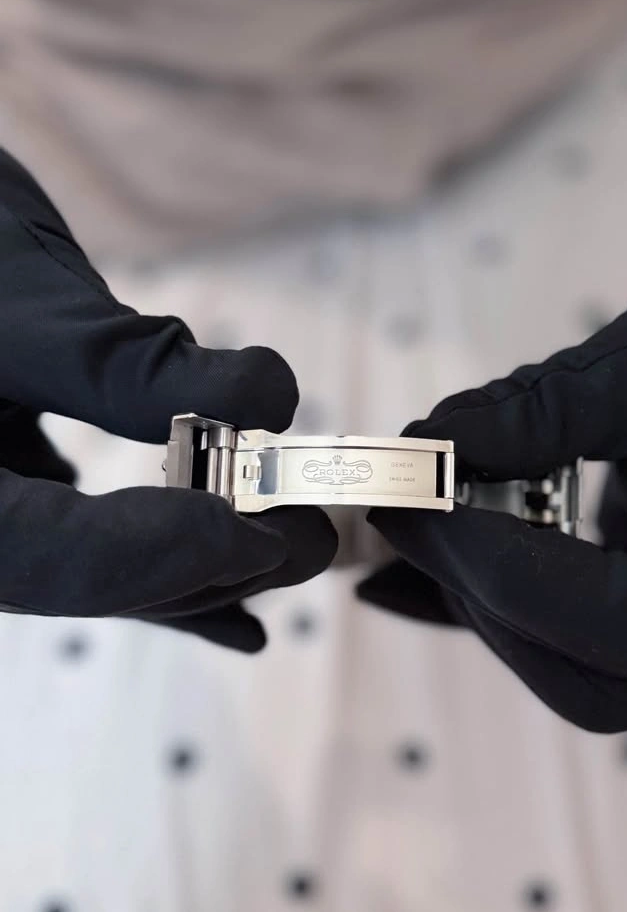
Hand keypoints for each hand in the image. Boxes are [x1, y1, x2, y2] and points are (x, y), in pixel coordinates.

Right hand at [0, 148, 336, 650]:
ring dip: (201, 567)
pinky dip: (169, 567)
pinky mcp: (19, 497)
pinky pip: (96, 549)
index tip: (266, 534)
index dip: (164, 555)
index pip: (51, 559)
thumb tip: (270, 401)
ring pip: (99, 572)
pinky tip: (241, 614)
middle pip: (89, 580)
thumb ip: (131, 364)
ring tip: (295, 551)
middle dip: (206, 567)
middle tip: (312, 537)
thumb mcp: (17, 297)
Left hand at [359, 233, 626, 731]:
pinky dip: (491, 582)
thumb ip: (544, 411)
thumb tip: (427, 444)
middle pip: (580, 670)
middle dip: (481, 593)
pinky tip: (423, 547)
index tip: (411, 497)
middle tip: (402, 511)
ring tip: (404, 521)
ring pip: (565, 655)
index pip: (613, 623)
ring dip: (478, 593)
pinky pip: (562, 613)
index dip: (497, 563)